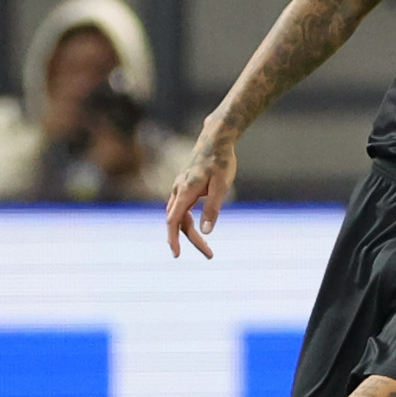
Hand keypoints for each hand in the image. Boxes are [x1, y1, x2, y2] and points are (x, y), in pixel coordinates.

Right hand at [164, 137, 237, 258]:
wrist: (215, 140)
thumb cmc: (221, 162)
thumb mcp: (221, 186)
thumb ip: (212, 208)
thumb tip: (206, 232)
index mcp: (185, 191)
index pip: (173, 221)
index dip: (173, 239)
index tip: (177, 255)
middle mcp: (178, 190)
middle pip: (178, 222)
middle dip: (190, 240)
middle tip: (209, 254)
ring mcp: (179, 188)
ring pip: (178, 216)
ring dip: (189, 232)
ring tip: (205, 247)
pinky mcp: (184, 187)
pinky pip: (181, 209)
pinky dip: (187, 222)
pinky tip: (196, 228)